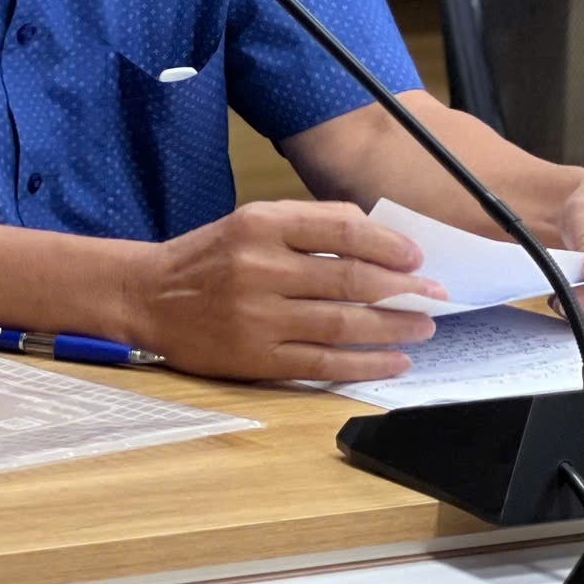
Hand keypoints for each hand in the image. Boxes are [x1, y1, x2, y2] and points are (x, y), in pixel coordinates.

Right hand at [122, 200, 448, 381]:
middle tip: (435, 297)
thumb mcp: (252, 220)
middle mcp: (260, 268)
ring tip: (423, 327)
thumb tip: (377, 237)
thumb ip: (309, 224)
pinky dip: (364, 364)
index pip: (343, 229)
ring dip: (392, 327)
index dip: (389, 245)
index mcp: (262, 225)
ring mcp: (258, 317)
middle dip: (403, 290)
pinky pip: (322, 364)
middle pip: (350, 279)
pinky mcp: (256, 358)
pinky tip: (393, 361)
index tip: (417, 258)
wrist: (148, 297)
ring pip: (342, 324)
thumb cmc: (209, 256)